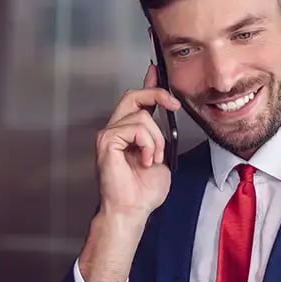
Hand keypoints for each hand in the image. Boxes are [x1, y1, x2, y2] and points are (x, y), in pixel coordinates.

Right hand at [95, 64, 180, 220]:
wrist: (133, 209)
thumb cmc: (143, 192)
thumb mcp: (161, 156)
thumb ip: (160, 136)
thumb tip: (167, 117)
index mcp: (129, 134)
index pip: (137, 102)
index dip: (147, 85)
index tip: (155, 71)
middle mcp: (116, 130)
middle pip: (133, 96)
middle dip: (156, 94)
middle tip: (173, 105)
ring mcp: (108, 135)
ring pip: (141, 116)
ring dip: (156, 139)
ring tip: (153, 159)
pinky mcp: (107, 141)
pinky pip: (135, 128)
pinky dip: (147, 144)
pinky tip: (144, 160)